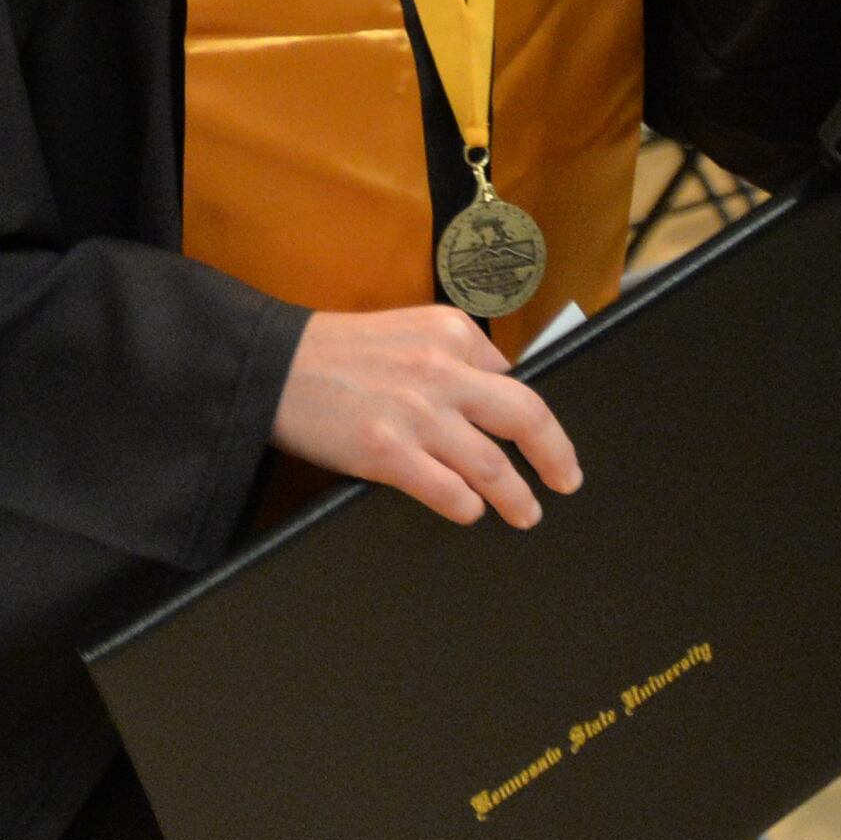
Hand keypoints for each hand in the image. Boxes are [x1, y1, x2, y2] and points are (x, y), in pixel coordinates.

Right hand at [271, 306, 583, 528]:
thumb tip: (497, 387)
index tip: (537, 437)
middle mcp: (441, 369)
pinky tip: (470, 511)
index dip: (524, 415)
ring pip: (493, 466)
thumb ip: (454, 353)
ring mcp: (417, 414)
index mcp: (449, 332)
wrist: (272, 367)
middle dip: (555, 454)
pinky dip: (467, 507)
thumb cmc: (337, 351)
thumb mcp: (406, 327)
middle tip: (568, 479)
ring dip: (518, 496)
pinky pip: (449, 492)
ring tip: (527, 512)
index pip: (510, 377)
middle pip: (525, 416)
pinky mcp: (388, 453)